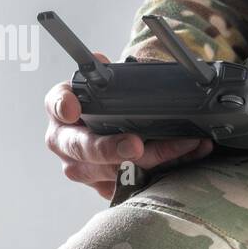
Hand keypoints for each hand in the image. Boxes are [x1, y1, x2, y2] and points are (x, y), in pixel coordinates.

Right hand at [44, 54, 213, 199]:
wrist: (111, 127)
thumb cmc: (106, 103)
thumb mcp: (103, 82)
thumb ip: (104, 72)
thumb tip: (104, 62)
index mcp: (60, 109)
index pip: (57, 104)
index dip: (65, 106)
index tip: (74, 108)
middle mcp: (64, 142)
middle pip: (84, 149)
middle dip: (112, 148)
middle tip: (136, 146)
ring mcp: (83, 169)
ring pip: (115, 171)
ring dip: (156, 157)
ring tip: (187, 143)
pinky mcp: (104, 187)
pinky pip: (135, 183)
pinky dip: (167, 169)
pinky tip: (190, 155)